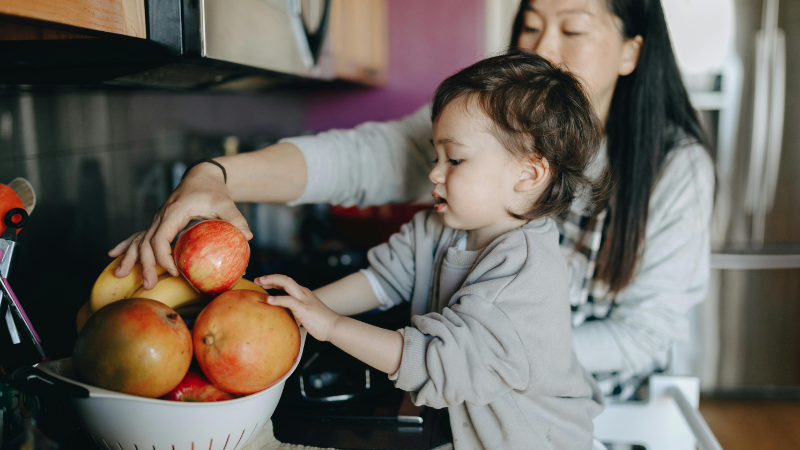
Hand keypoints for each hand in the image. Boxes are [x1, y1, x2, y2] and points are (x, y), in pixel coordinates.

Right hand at [108, 163, 252, 289]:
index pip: (161, 237)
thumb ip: (236, 219)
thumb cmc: (214, 190)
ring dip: (131, 258)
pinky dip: (127, 245)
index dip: (164, 256)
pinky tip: (113, 255)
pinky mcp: (159, 222)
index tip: (173, 271)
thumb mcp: (226, 203)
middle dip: (145, 264)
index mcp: (175, 212)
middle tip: (149, 285)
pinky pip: (139, 235)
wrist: (202, 176)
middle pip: (146, 242)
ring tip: (120, 275)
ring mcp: (158, 219)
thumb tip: (248, 237)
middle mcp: (162, 215)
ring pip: (139, 240)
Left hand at [256, 274, 340, 341]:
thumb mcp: (305, 314)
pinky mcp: (303, 308)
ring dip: (272, 281)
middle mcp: (303, 293)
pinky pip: (289, 301)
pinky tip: (269, 300)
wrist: (334, 326)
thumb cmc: (320, 323)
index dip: (273, 280)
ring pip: (287, 283)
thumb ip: (294, 312)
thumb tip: (282, 317)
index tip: (262, 282)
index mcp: (303, 293)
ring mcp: (304, 299)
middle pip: (285, 279)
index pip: (286, 282)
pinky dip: (278, 299)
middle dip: (270, 277)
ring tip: (260, 282)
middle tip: (257, 279)